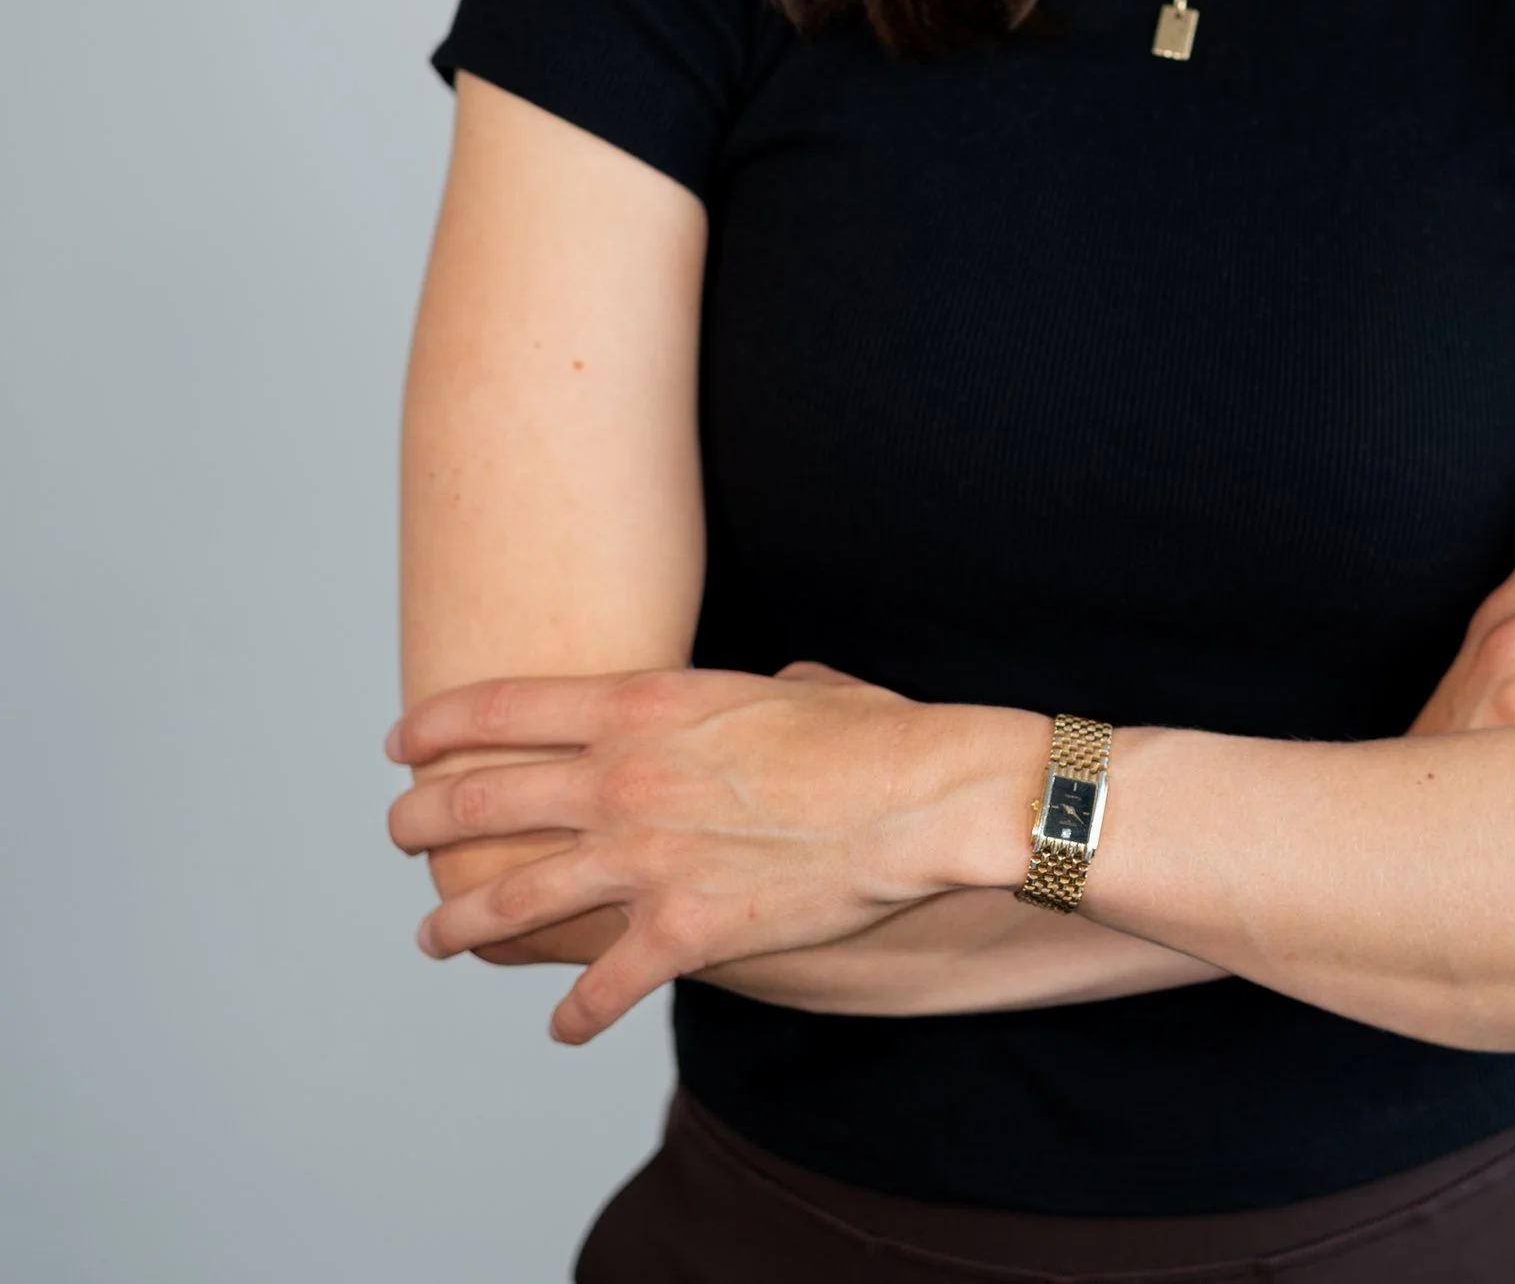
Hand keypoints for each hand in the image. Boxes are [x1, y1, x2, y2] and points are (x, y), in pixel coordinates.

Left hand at [384, 659, 1000, 1042]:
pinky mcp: (679, 933)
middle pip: (479, 803)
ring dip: (459, 923)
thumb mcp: (795, 683)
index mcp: (642, 708)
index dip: (435, 727)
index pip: (500, 711)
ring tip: (436, 936)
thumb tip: (776, 691)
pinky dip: (575, 1014)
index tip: (401, 745)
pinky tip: (565, 1026)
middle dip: (421, 825)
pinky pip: (599, 988)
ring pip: (510, 901)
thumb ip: (754, 692)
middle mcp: (622, 781)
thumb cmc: (871, 734)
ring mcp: (643, 860)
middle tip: (401, 836)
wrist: (918, 800)